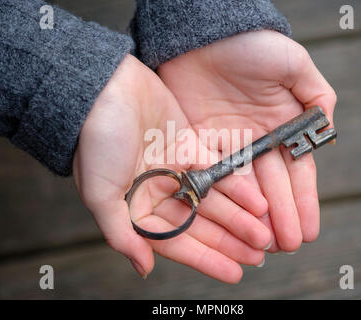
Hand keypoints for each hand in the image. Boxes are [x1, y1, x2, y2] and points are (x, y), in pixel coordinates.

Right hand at [73, 55, 269, 282]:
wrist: (104, 88)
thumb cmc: (95, 141)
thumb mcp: (100, 194)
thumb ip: (122, 233)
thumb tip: (143, 268)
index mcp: (137, 207)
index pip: (176, 241)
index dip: (205, 258)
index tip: (234, 273)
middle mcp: (159, 192)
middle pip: (200, 223)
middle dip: (229, 240)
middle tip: (259, 253)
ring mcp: (175, 169)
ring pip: (213, 200)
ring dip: (239, 217)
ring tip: (264, 234)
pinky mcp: (190, 145)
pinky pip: (217, 171)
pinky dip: (236, 186)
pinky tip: (258, 202)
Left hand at [158, 30, 336, 252]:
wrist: (201, 35)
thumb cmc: (250, 44)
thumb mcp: (291, 64)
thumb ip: (316, 95)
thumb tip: (327, 132)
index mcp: (281, 126)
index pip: (296, 171)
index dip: (303, 201)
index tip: (309, 230)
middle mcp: (255, 141)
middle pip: (270, 186)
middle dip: (281, 217)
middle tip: (287, 246)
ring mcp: (226, 145)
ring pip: (243, 188)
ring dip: (253, 217)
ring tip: (262, 245)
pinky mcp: (197, 144)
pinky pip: (212, 176)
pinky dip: (223, 199)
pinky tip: (231, 222)